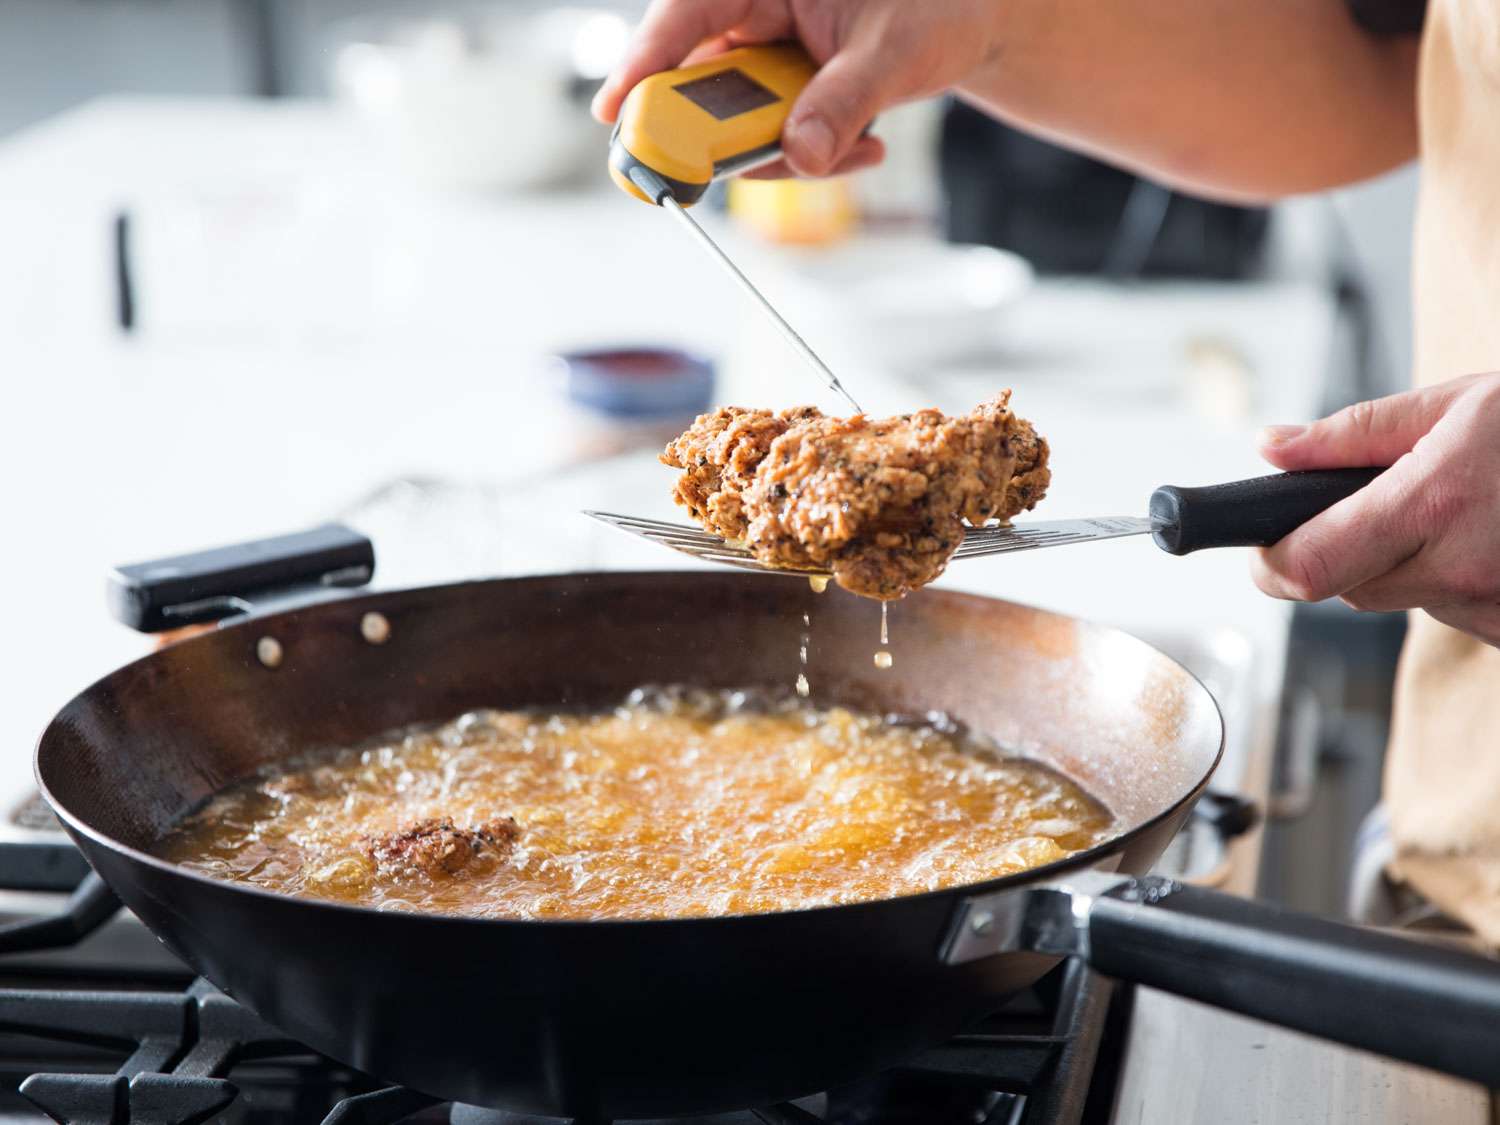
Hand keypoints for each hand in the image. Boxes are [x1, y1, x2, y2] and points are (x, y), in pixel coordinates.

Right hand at [591, 0, 1004, 178]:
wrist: (969, 22)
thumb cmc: (937, 7)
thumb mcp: (897, 51)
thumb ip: (845, 102)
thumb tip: (801, 155)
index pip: (685, 12)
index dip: (643, 62)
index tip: (614, 110)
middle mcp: (752, 10)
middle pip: (698, 78)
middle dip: (724, 133)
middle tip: (740, 168)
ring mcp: (761, 53)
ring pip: (732, 120)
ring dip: (782, 154)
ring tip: (857, 149)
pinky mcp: (777, 90)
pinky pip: (768, 135)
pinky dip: (807, 155)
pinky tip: (862, 146)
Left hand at [1251, 372, 1499, 645]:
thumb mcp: (1458, 402)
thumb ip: (1352, 434)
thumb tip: (1271, 449)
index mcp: (1436, 502)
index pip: (1309, 566)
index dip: (1269, 564)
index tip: (1259, 552)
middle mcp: (1466, 567)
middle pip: (1347, 589)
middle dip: (1340, 554)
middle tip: (1370, 508)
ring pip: (1404, 601)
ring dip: (1407, 565)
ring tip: (1465, 510)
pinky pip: (1459, 614)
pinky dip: (1458, 582)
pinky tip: (1495, 539)